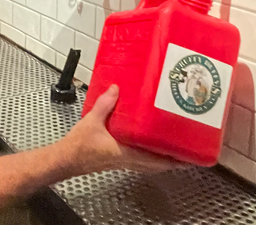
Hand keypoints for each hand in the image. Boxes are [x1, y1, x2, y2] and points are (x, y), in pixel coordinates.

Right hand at [57, 85, 184, 175]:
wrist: (66, 159)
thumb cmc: (79, 145)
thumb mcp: (92, 121)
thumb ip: (105, 104)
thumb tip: (116, 89)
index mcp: (127, 154)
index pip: (156, 161)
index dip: (175, 160)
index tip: (189, 156)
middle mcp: (129, 161)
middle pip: (158, 165)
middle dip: (175, 160)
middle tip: (189, 151)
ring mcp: (124, 163)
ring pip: (151, 165)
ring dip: (164, 159)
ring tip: (175, 149)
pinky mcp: (118, 160)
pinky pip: (142, 161)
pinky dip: (151, 156)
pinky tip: (152, 146)